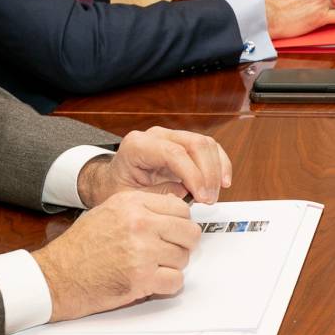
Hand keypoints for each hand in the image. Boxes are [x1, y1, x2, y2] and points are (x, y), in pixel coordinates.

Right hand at [33, 190, 201, 321]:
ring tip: (150, 268)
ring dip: (172, 267)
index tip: (174, 233)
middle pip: (189, 232)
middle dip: (182, 245)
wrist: (56, 277)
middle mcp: (140, 223)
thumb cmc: (78, 248)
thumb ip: (141, 209)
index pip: (181, 209)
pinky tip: (151, 283)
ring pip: (184, 258)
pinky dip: (167, 286)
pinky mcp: (142, 278)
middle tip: (167, 253)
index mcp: (132, 204)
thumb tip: (173, 213)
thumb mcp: (108, 212)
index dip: (180, 224)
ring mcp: (142, 251)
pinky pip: (176, 281)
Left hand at [77, 126, 232, 206]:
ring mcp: (172, 137)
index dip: (193, 175)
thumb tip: (185, 195)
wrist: (112, 183)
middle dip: (208, 174)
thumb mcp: (131, 197)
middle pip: (195, 144)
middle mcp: (156, 135)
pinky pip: (209, 149)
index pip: (174, 152)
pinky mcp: (184, 145)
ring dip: (216, 171)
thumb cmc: (117, 189)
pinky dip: (220, 164)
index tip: (201, 197)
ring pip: (206, 144)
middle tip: (208, 199)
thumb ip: (158, 195)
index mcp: (137, 145)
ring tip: (212, 196)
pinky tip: (223, 182)